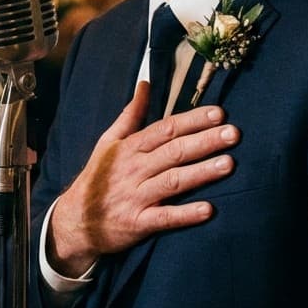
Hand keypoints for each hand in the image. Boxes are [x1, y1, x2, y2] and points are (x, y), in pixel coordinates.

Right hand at [48, 82, 237, 276]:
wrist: (74, 221)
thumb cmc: (97, 178)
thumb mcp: (108, 142)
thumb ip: (130, 115)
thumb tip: (145, 84)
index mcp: (129, 148)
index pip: (165, 129)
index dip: (192, 121)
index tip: (219, 114)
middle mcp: (134, 170)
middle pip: (174, 152)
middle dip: (205, 142)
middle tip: (234, 134)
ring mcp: (136, 197)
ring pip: (173, 181)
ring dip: (201, 172)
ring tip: (229, 164)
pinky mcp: (137, 223)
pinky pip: (164, 218)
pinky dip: (185, 214)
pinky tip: (208, 209)